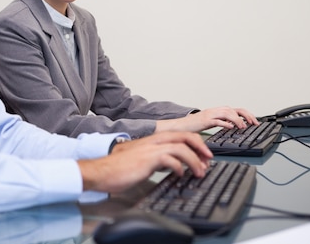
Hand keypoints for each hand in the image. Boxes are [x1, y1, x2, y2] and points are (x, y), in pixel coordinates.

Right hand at [77, 132, 212, 192]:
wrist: (101, 171)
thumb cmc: (118, 168)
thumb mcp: (142, 160)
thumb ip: (157, 159)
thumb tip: (174, 166)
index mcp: (153, 140)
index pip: (181, 135)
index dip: (196, 143)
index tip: (204, 156)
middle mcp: (154, 141)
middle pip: (185, 136)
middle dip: (201, 148)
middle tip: (208, 160)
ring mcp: (151, 149)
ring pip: (181, 147)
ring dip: (194, 160)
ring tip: (199, 172)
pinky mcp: (147, 159)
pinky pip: (170, 160)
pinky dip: (179, 167)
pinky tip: (180, 174)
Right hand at [155, 106, 258, 132]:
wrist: (179, 126)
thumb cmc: (193, 126)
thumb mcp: (210, 123)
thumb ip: (220, 122)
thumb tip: (232, 126)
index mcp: (217, 111)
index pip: (235, 109)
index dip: (246, 114)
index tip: (254, 122)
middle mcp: (214, 110)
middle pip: (234, 109)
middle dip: (246, 115)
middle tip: (254, 123)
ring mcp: (210, 114)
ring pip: (227, 113)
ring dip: (237, 119)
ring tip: (243, 127)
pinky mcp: (204, 120)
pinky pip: (217, 120)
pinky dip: (225, 123)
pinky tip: (231, 127)